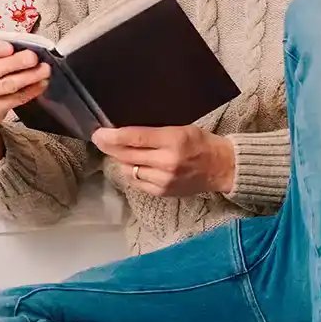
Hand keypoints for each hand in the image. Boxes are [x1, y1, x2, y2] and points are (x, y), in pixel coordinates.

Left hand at [90, 125, 235, 196]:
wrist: (221, 168)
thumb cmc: (201, 143)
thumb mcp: (181, 129)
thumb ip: (155, 132)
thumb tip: (125, 134)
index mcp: (173, 140)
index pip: (135, 138)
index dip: (113, 136)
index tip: (99, 133)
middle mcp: (167, 162)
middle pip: (128, 155)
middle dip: (109, 147)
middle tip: (99, 139)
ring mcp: (164, 180)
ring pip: (129, 170)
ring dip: (120, 160)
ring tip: (117, 152)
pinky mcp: (163, 192)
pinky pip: (137, 183)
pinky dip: (131, 173)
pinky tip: (132, 165)